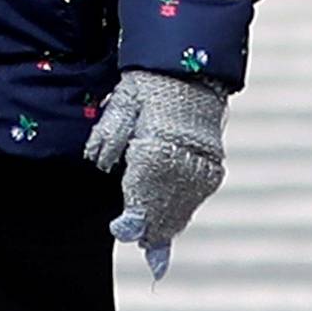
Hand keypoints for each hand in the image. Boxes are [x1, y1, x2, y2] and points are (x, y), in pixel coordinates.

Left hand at [85, 68, 226, 279]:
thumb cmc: (151, 85)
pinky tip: (170, 219)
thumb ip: (108, 137)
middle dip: (147, 230)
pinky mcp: (214, 168)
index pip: (141, 204)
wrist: (193, 70)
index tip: (119, 227)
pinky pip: (195, 201)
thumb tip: (97, 162)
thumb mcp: (122, 104)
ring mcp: (202, 170)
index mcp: (155, 153)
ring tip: (151, 239)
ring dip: (164, 226)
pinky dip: (181, 212)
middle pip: (161, 216)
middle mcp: (182, 167)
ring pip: (181, 214)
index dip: (129, 224)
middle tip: (137, 240)